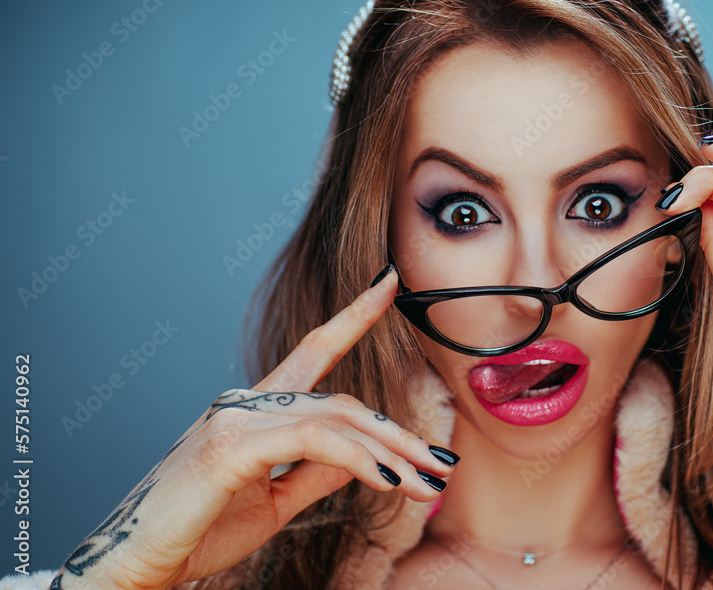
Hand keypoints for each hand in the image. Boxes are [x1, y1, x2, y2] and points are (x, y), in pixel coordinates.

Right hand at [53, 267, 457, 589]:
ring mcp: (235, 419)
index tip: (388, 284)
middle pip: (343, 402)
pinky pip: (310, 441)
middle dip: (399, 434)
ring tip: (428, 483)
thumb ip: (318, 472)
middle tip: (444, 464)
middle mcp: (246, 402)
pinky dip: (355, 458)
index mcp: (257, 409)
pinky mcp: (229, 446)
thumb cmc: (200, 532)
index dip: (354, 315)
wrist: (137, 566)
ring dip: (390, 453)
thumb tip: (366, 457)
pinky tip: (386, 479)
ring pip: (335, 419)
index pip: (314, 349)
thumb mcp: (275, 501)